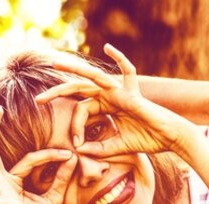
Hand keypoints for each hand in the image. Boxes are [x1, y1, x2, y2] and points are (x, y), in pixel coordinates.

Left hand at [35, 44, 196, 156]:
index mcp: (106, 107)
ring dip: (73, 68)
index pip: (81, 111)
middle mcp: (110, 96)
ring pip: (93, 77)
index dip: (74, 127)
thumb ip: (98, 149)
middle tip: (38, 100)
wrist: (170, 138)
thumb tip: (78, 151)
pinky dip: (119, 57)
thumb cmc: (147, 140)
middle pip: (79, 90)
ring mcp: (120, 91)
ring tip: (55, 63)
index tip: (77, 144)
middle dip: (58, 92)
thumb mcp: (116, 147)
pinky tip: (108, 47)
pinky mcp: (131, 93)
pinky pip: (127, 71)